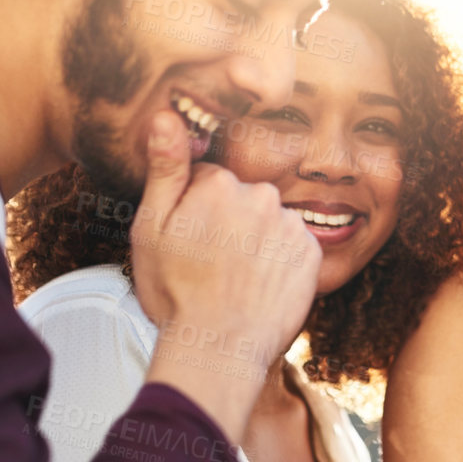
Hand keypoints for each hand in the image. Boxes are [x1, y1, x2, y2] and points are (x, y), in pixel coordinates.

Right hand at [134, 110, 322, 439]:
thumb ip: (164, 168)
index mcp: (219, 183)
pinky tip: (260, 286)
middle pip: (241, 200)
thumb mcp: (151, 228)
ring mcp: (290, 224)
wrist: (219, 347)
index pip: (206, 183)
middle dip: (226, 224)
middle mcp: (262, 195)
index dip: (192, 213)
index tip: (187, 243)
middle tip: (209, 265)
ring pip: (268, 224)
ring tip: (235, 280)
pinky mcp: (311, 254)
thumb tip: (166, 114)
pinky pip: (292, 248)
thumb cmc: (176, 292)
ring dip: (255, 243)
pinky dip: (279, 263)